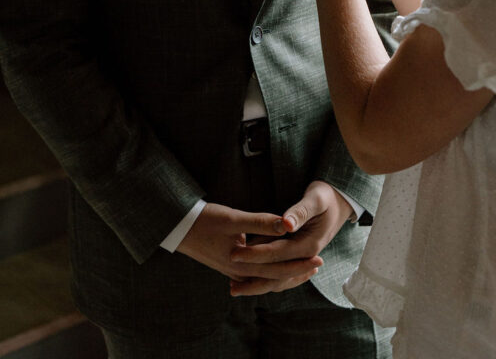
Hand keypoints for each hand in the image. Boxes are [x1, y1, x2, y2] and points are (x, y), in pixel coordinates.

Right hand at [176, 202, 321, 293]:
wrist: (177, 228)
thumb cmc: (204, 220)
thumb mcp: (233, 218)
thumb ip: (261, 222)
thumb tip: (287, 223)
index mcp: (242, 263)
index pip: (277, 269)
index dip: (299, 264)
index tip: (318, 258)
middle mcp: (239, 272)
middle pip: (274, 277)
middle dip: (297, 271)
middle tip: (318, 264)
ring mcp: (233, 271)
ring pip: (265, 278)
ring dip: (285, 273)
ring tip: (303, 267)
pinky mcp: (229, 265)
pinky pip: (255, 274)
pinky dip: (270, 271)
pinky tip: (276, 264)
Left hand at [227, 181, 353, 296]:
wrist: (340, 202)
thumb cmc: (326, 196)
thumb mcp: (316, 199)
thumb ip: (300, 212)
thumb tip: (286, 224)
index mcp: (309, 245)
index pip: (276, 253)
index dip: (254, 254)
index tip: (234, 253)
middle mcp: (305, 256)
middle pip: (276, 273)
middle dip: (252, 278)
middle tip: (228, 284)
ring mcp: (301, 258)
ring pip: (277, 276)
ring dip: (256, 282)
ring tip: (234, 286)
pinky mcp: (297, 255)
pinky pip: (279, 269)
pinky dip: (264, 274)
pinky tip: (248, 274)